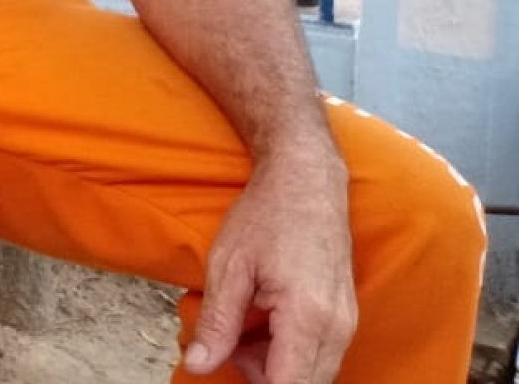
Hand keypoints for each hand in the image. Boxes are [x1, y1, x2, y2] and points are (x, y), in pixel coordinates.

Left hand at [184, 144, 355, 383]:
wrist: (307, 180)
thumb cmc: (267, 215)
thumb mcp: (228, 267)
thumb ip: (217, 323)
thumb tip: (198, 366)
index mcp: (309, 318)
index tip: (231, 362)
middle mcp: (338, 328)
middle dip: (263, 376)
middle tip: (230, 340)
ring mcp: (347, 323)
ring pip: (313, 374)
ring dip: (275, 365)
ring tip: (243, 323)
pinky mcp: (345, 317)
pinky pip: (319, 354)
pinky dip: (289, 350)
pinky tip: (263, 318)